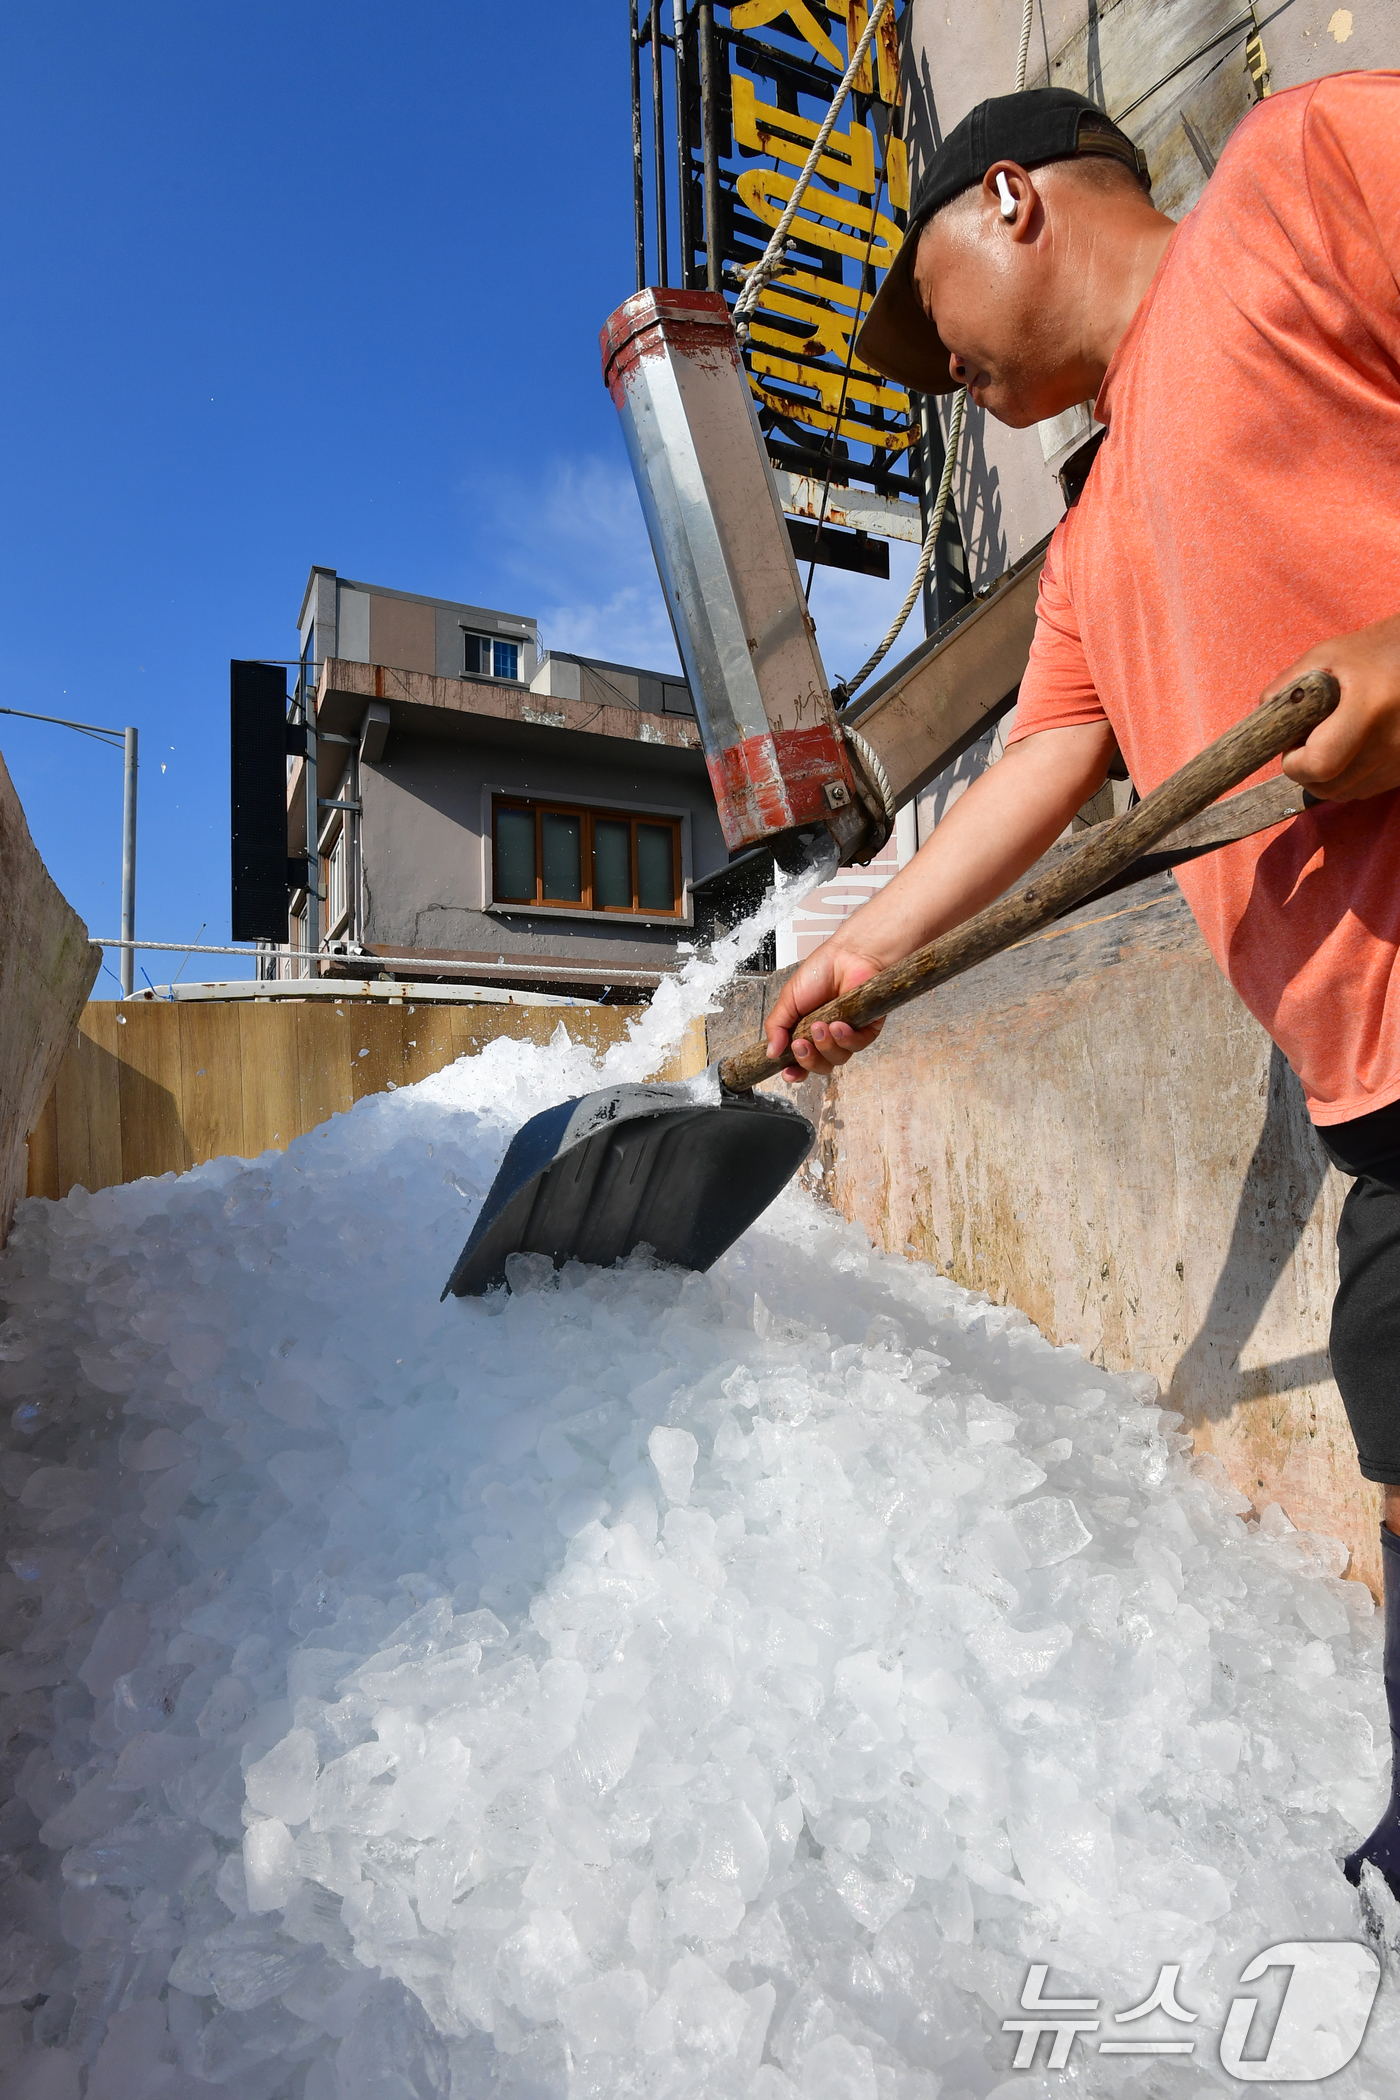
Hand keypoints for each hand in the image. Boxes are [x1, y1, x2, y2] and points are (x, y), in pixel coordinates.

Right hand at [763, 940, 888, 1080]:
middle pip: (819, 1066)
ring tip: (820, 1025)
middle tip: (801, 1044)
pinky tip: (838, 1025)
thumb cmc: (821, 971)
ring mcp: (847, 1034)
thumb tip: (770, 1052)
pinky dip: (845, 1039)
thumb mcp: (788, 999)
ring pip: (837, 1059)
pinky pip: (857, 1046)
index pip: (801, 1061)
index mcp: (806, 1031)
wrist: (847, 955)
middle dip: (808, 1060)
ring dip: (826, 1046)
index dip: (795, 1071)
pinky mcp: (867, 1029)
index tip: (788, 1073)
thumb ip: (776, 1026)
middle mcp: (827, 1036)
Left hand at [1276, 613, 1399, 799]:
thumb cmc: (1375, 650)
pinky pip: (1366, 790)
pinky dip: (1351, 777)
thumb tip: (1264, 716)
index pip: (1320, 764)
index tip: (1292, 745)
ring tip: (1333, 741)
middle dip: (1306, 771)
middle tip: (1310, 741)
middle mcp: (1392, 741)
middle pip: (1329, 787)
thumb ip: (1288, 685)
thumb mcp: (1327, 655)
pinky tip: (1354, 749)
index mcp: (1370, 708)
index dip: (1295, 763)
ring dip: (1328, 777)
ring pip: (1345, 793)